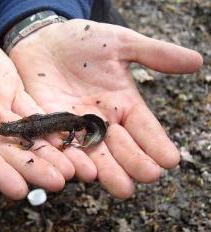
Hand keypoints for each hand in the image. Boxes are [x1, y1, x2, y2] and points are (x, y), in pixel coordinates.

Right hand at [0, 11, 76, 198]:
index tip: (15, 190)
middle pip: (5, 150)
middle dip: (31, 167)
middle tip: (59, 184)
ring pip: (26, 137)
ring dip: (50, 152)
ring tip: (76, 169)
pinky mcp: (12, 96)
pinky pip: (35, 114)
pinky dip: (53, 127)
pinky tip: (72, 138)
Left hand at [9, 19, 202, 197]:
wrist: (43, 40)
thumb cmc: (81, 41)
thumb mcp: (119, 43)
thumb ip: (153, 54)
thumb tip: (196, 61)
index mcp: (122, 106)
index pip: (144, 128)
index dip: (156, 143)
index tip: (170, 159)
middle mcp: (100, 123)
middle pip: (120, 148)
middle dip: (134, 163)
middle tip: (148, 176)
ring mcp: (73, 128)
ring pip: (91, 154)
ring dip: (106, 171)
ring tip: (120, 185)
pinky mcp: (47, 127)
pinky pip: (58, 146)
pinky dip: (68, 159)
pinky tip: (80, 171)